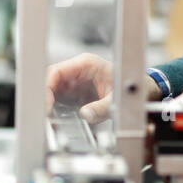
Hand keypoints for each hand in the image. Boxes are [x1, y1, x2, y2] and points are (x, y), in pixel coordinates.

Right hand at [45, 53, 159, 124]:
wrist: (137, 89)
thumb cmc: (127, 87)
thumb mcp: (117, 99)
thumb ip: (102, 108)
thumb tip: (85, 115)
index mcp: (85, 64)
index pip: (56, 71)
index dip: (46, 88)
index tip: (47, 105)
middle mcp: (76, 71)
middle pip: (50, 80)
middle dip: (44, 97)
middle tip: (45, 115)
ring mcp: (73, 81)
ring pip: (51, 89)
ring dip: (48, 103)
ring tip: (49, 119)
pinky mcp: (74, 92)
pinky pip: (58, 98)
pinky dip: (55, 108)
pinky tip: (55, 118)